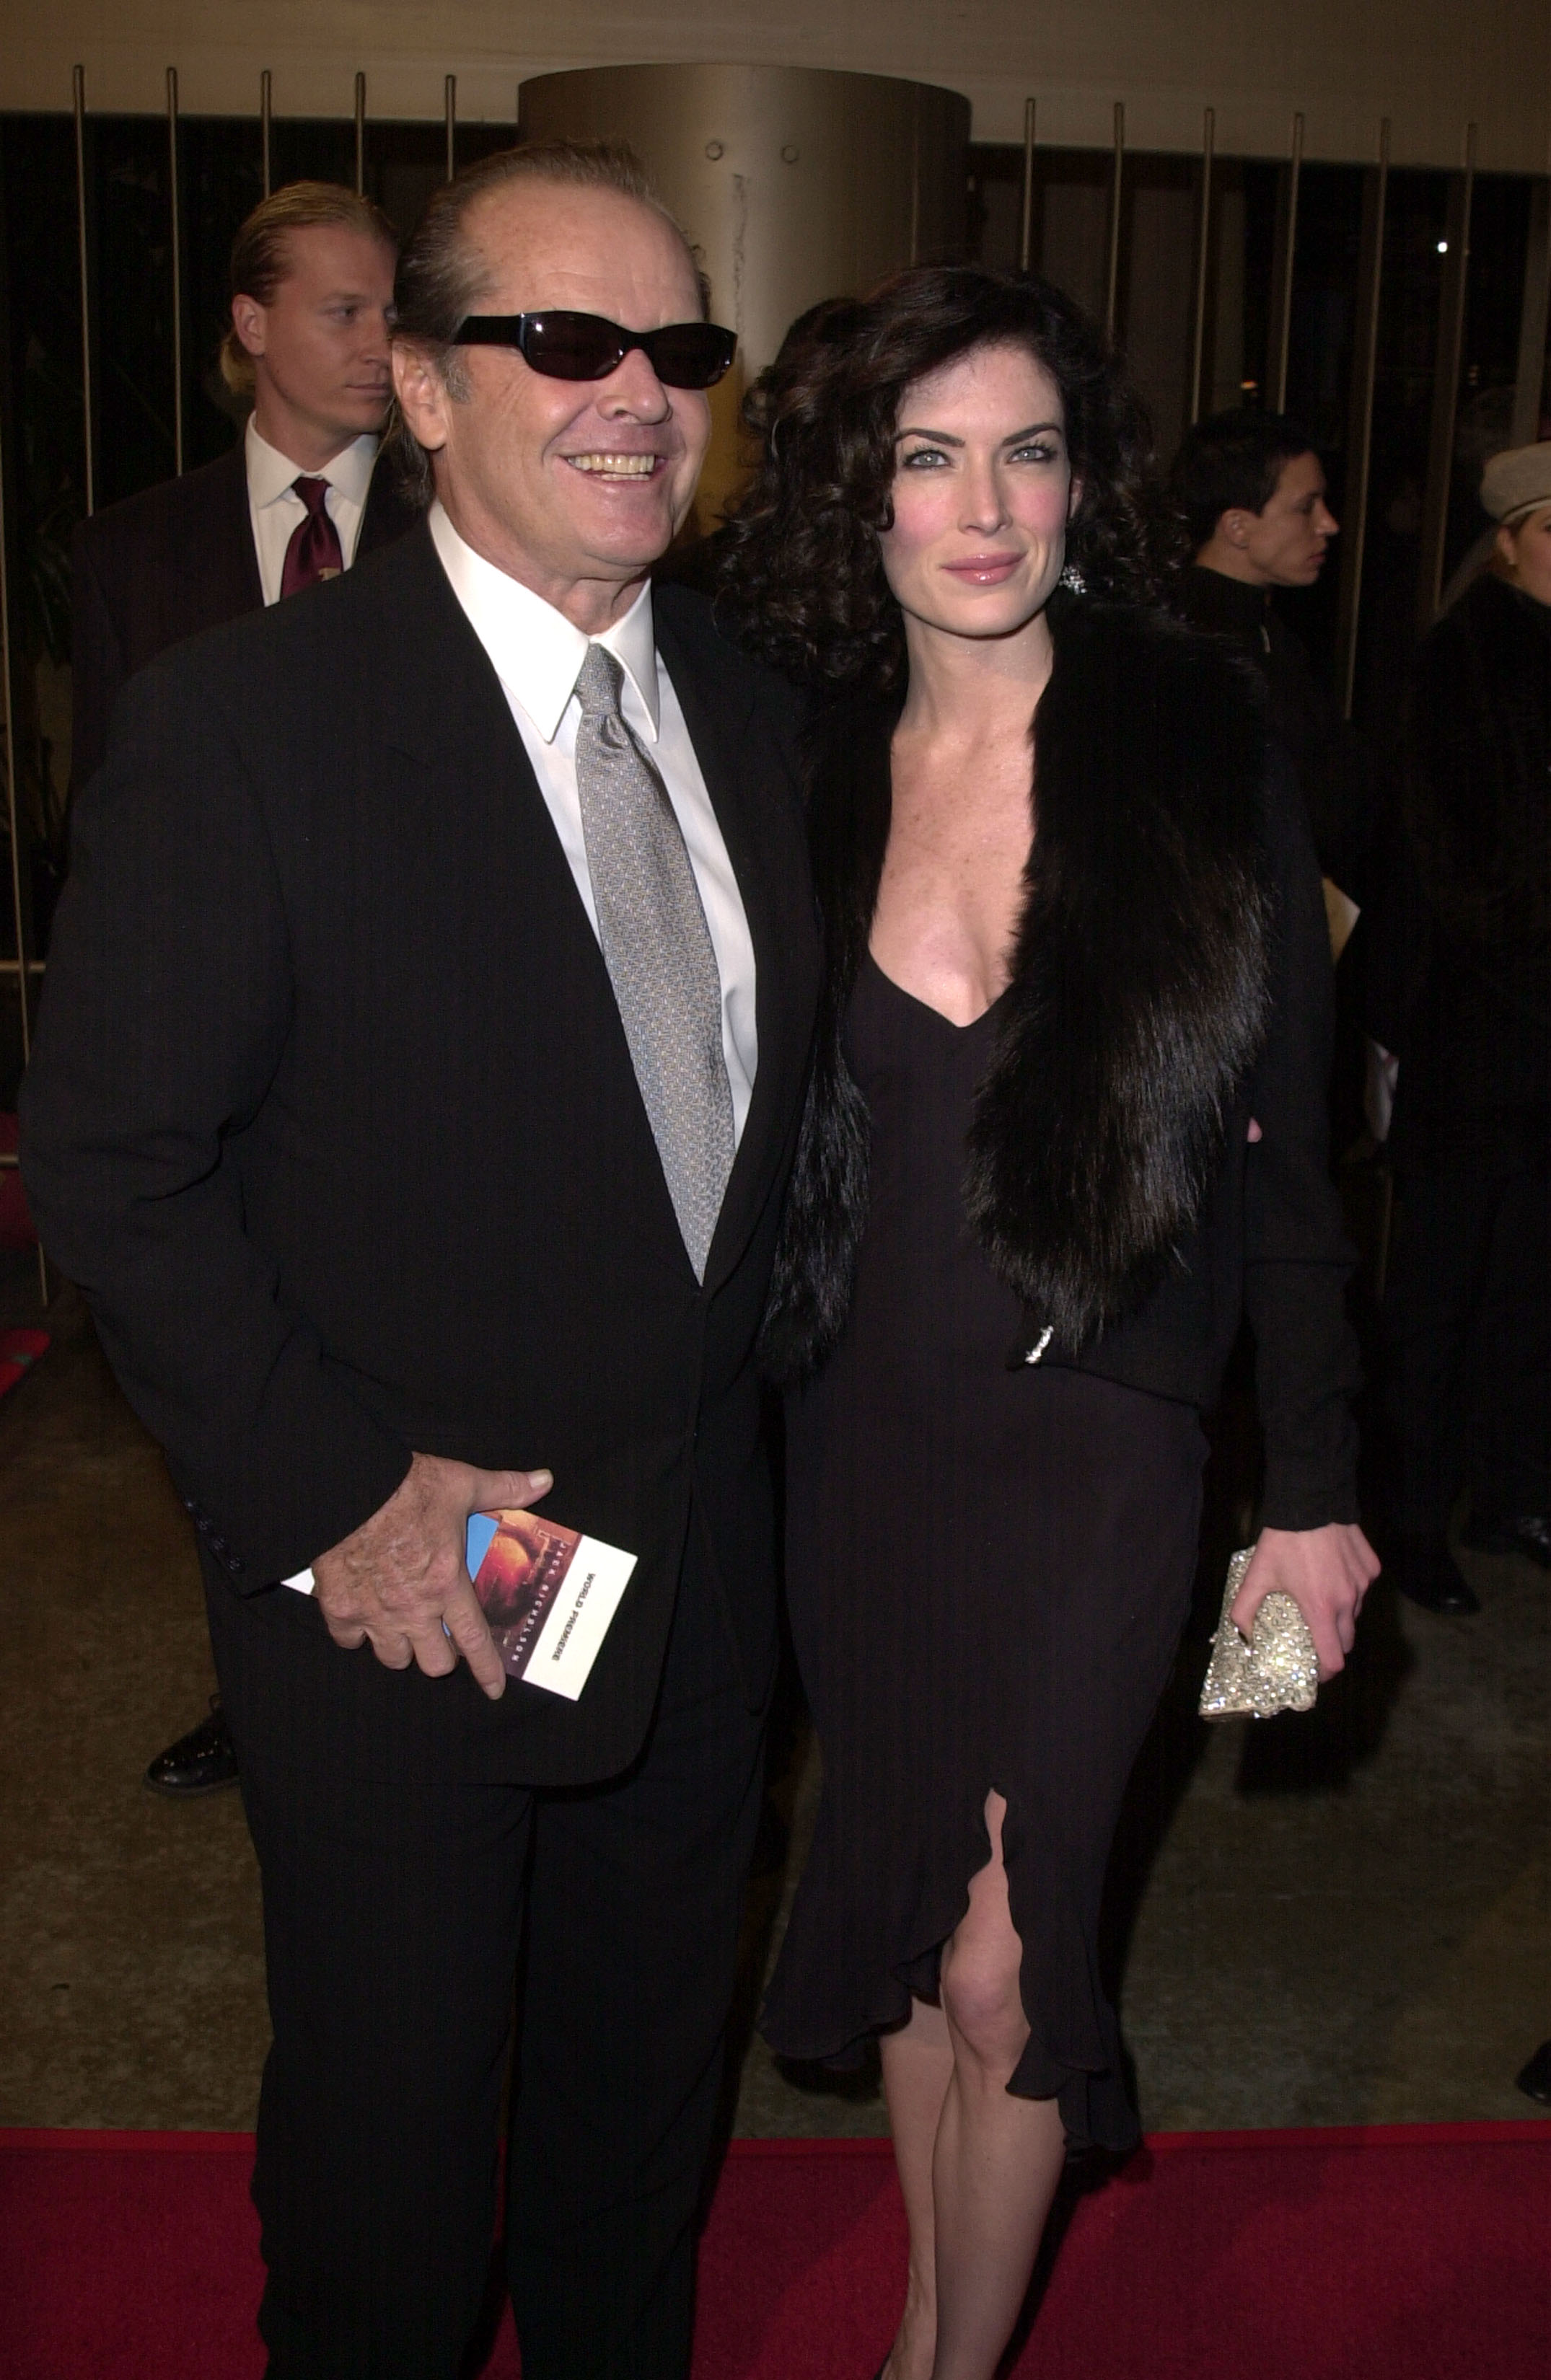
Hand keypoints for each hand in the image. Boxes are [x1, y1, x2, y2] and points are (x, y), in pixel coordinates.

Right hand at [312, 1452, 553, 1699]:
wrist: (348, 1486)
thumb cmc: (406, 1487)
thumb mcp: (463, 1484)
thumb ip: (504, 1488)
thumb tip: (543, 1480)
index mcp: (446, 1584)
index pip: (474, 1640)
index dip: (487, 1669)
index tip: (494, 1689)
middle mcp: (413, 1609)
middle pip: (433, 1663)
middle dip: (441, 1656)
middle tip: (440, 1635)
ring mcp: (374, 1613)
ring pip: (393, 1658)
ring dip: (401, 1647)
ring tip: (402, 1626)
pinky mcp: (340, 1608)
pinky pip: (349, 1641)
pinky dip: (356, 1633)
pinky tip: (361, 1615)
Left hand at [1230, 1522, 1380, 1681]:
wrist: (1311, 1501)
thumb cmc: (1284, 1540)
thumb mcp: (1257, 1574)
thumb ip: (1244, 1610)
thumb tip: (1242, 1636)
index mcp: (1321, 1608)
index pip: (1334, 1659)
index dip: (1325, 1672)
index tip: (1314, 1672)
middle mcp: (1348, 1600)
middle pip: (1347, 1642)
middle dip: (1332, 1647)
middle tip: (1314, 1639)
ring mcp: (1364, 1584)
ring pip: (1356, 1615)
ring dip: (1341, 1618)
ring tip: (1320, 1605)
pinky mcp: (1373, 1568)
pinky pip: (1364, 1590)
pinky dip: (1351, 1592)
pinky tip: (1333, 1578)